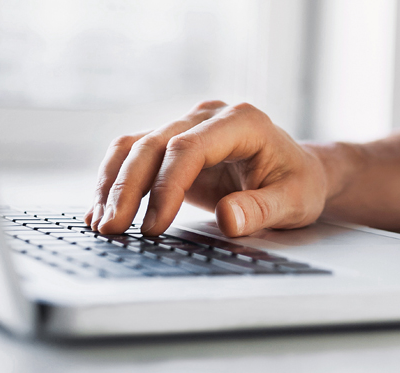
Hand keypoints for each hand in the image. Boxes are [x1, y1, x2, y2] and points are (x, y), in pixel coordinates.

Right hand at [84, 100, 329, 236]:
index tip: (154, 226)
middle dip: (128, 189)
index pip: (188, 148)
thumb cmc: (299, 184)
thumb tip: (229, 220)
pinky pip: (134, 156)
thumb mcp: (294, 202)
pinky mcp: (173, 144)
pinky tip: (100, 210)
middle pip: (153, 144)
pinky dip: (114, 182)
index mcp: (241, 121)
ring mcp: (188, 127)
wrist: (299, 172)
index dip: (166, 187)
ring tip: (100, 224)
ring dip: (113, 185)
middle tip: (113, 229)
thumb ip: (263, 210)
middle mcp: (208, 117)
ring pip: (135, 147)